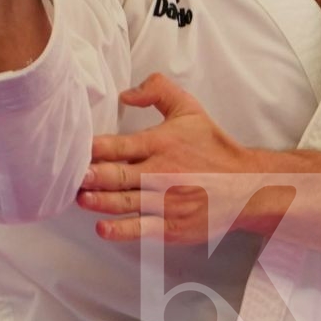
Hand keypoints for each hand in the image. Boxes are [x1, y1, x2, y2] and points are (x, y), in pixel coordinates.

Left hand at [75, 73, 272, 242]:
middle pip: (117, 176)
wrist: (247, 185)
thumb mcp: (189, 109)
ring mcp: (166, 202)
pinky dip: (120, 230)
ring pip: (124, 202)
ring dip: (99, 201)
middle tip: (73, 176)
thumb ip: (157, 91)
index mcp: (162, 143)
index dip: (95, 148)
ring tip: (81, 198)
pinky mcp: (173, 226)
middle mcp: (162, 173)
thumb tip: (124, 94)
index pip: (120, 145)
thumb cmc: (213, 146)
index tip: (77, 149)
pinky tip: (103, 227)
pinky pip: (141, 229)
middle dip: (91, 177)